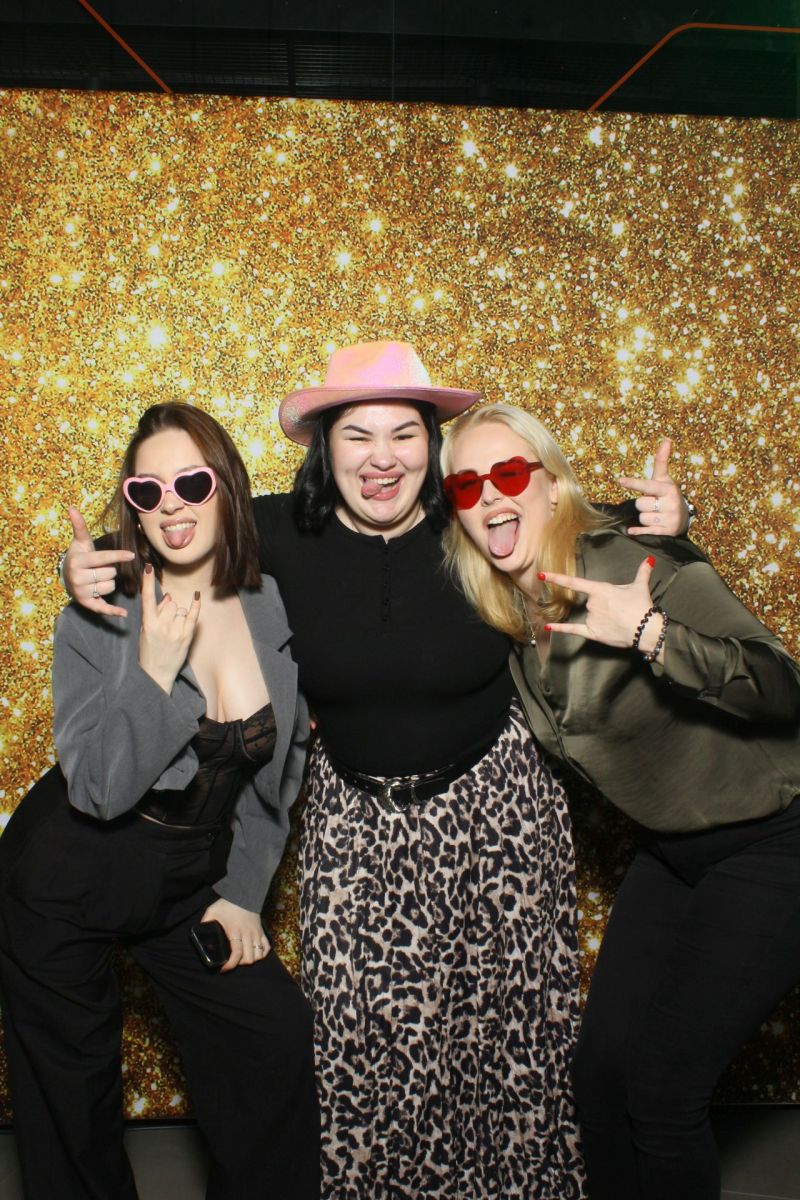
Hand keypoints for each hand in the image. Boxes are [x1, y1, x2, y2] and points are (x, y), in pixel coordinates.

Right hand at [64, 506, 134, 617]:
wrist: (66, 576)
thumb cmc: (79, 556)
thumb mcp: (80, 542)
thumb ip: (80, 526)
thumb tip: (72, 507)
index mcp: (79, 561)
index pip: (103, 558)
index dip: (118, 556)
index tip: (131, 555)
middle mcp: (78, 577)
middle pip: (110, 573)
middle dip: (109, 570)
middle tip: (99, 568)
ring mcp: (81, 591)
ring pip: (110, 586)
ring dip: (109, 582)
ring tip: (98, 579)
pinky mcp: (86, 603)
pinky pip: (102, 607)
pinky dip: (113, 612)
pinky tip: (124, 614)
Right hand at [138, 564, 200, 692]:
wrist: (157, 673)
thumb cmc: (149, 650)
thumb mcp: (145, 631)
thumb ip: (154, 612)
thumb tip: (167, 595)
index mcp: (148, 624)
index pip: (147, 598)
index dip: (147, 582)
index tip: (148, 567)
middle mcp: (162, 626)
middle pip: (169, 603)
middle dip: (168, 609)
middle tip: (165, 623)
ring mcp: (176, 631)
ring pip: (179, 609)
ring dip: (177, 614)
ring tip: (172, 629)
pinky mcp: (187, 636)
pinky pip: (193, 615)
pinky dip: (195, 606)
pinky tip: (196, 596)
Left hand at [201, 896, 270, 972]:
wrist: (244, 894)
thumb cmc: (227, 904)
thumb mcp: (212, 911)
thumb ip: (205, 922)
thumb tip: (198, 934)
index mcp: (235, 930)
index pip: (236, 953)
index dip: (231, 965)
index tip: (224, 969)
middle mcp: (247, 934)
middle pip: (249, 958)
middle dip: (240, 964)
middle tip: (232, 962)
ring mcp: (256, 933)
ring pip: (258, 955)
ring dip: (250, 960)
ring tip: (242, 959)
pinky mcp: (262, 931)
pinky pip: (266, 948)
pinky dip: (261, 954)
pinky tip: (254, 954)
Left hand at [541, 556, 655, 647]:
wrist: (646, 629)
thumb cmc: (641, 606)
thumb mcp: (640, 586)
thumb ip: (642, 572)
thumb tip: (649, 560)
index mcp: (600, 590)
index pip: (575, 582)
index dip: (557, 578)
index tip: (542, 575)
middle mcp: (592, 603)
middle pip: (590, 602)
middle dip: (604, 605)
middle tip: (621, 610)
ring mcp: (591, 618)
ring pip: (590, 615)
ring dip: (601, 617)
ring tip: (619, 620)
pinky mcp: (592, 633)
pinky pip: (573, 630)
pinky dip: (560, 629)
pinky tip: (548, 627)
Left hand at [619, 439, 689, 535]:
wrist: (684, 517)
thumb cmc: (668, 494)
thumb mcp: (664, 479)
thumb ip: (661, 461)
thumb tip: (666, 439)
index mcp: (668, 489)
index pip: (648, 485)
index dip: (634, 483)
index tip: (620, 480)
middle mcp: (670, 504)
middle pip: (640, 504)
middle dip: (643, 503)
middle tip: (653, 503)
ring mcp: (669, 519)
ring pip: (642, 517)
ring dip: (645, 516)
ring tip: (655, 513)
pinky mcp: (666, 532)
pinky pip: (644, 530)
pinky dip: (638, 531)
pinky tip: (634, 530)